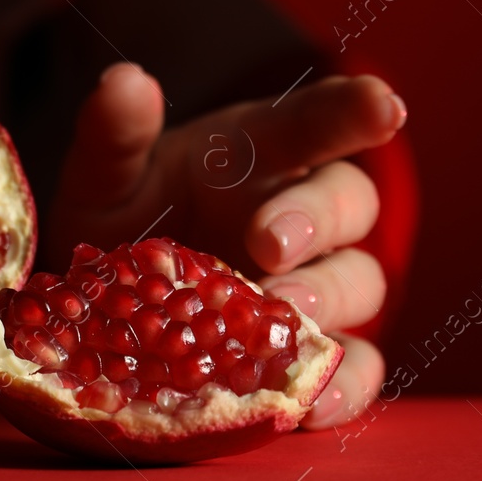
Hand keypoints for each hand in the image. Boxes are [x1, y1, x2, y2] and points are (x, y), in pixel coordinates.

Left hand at [48, 63, 405, 429]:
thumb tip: (126, 80)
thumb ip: (114, 132)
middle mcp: (298, 212)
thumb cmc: (119, 222)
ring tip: (282, 309)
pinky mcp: (310, 353)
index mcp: (258, 152)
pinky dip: (346, 383)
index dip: (353, 110)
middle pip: (348, 200)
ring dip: (328, 294)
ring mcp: (313, 284)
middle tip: (268, 242)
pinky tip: (316, 400)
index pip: (315, 120)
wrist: (97, 311)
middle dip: (315, 215)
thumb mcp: (102, 176)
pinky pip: (355, 366)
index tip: (384, 105)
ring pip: (360, 280)